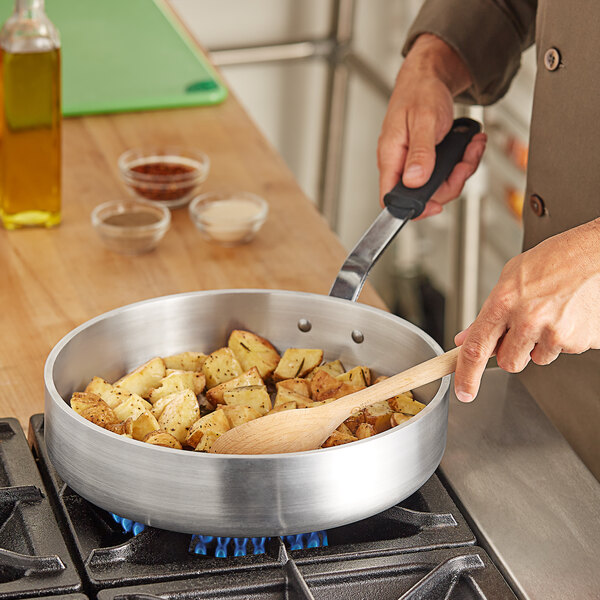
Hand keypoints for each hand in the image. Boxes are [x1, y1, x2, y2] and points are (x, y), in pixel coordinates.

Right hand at [378, 34, 486, 218]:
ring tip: (472, 146)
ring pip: (439, 185)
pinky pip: (446, 172)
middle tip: (465, 162)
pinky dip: (463, 160)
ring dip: (462, 169)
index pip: (391, 198)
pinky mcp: (427, 160)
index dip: (412, 208)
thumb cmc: (420, 93)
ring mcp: (414, 164)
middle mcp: (400, 165)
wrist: (428, 76)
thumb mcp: (423, 121)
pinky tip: (470, 144)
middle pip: (423, 195)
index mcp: (390, 157)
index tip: (435, 205)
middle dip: (451, 182)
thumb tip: (414, 181)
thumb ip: (419, 153)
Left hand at [453, 219, 599, 401]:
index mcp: (504, 302)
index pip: (476, 349)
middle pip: (508, 363)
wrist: (597, 252)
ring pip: (537, 358)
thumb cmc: (556, 259)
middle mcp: (528, 320)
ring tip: (551, 313)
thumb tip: (466, 338)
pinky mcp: (580, 341)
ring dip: (539, 344)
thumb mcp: (511, 278)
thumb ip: (487, 313)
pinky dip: (563, 339)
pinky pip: (562, 351)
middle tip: (523, 328)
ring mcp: (555, 332)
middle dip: (512, 352)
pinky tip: (568, 314)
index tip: (464, 391)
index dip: (466, 375)